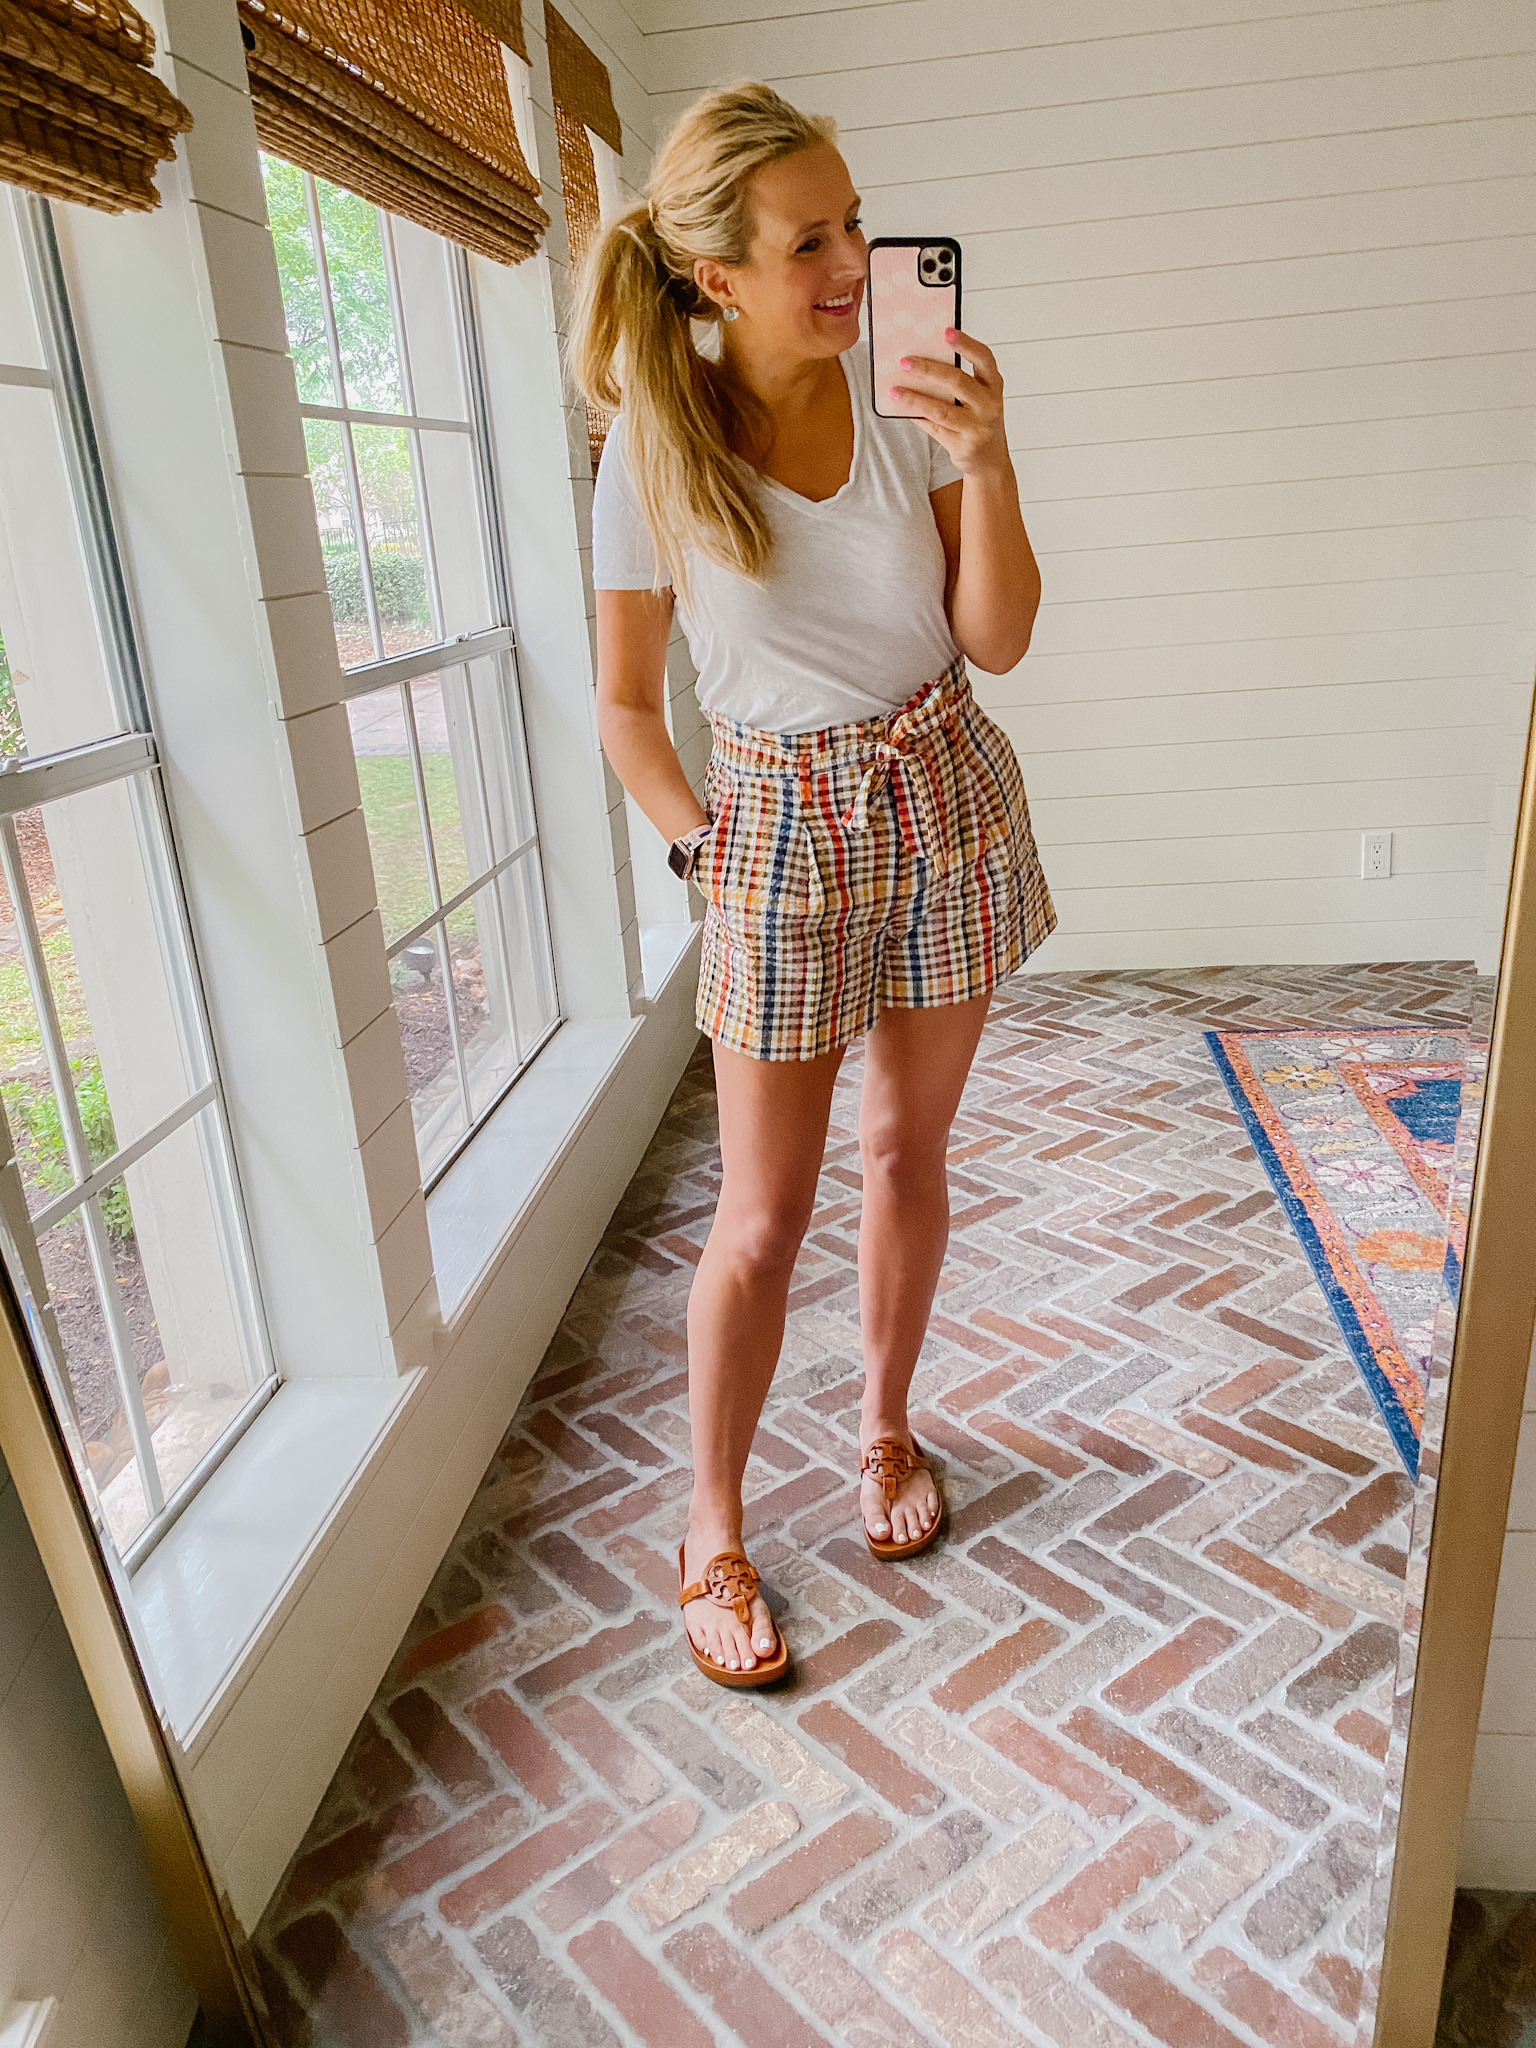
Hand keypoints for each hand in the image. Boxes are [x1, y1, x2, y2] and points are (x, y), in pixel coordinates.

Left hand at [887, 328, 1008, 477]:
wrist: (990, 459)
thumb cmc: (978, 419)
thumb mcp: (977, 397)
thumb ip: (957, 381)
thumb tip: (918, 362)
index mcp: (993, 385)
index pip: (984, 358)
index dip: (966, 344)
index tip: (946, 332)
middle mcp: (989, 404)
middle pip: (957, 382)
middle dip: (928, 370)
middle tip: (905, 362)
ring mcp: (977, 427)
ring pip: (941, 409)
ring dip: (915, 399)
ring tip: (895, 391)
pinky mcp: (963, 445)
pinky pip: (934, 428)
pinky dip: (917, 417)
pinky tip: (902, 410)